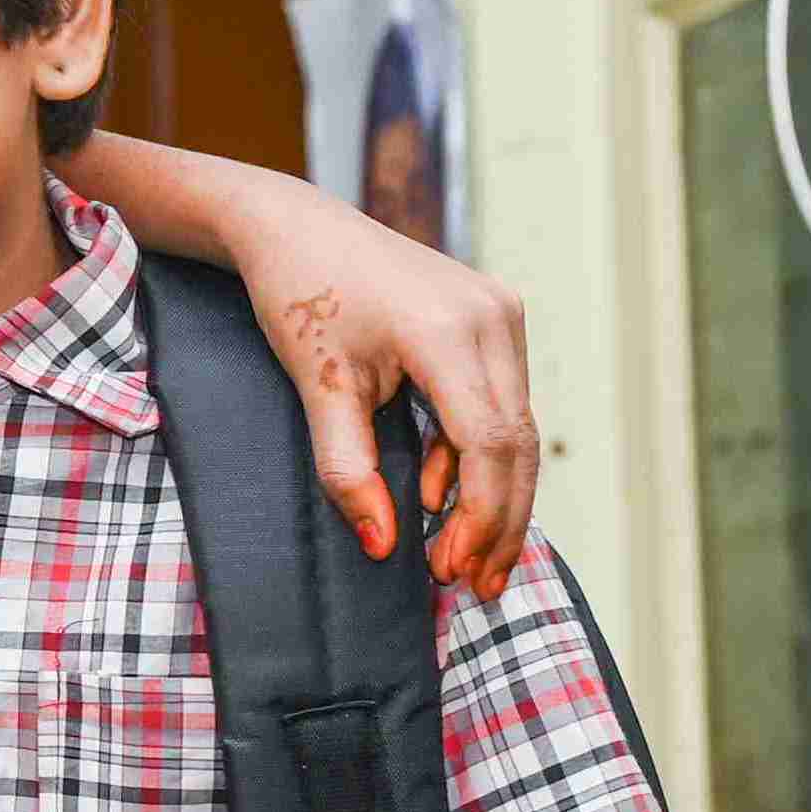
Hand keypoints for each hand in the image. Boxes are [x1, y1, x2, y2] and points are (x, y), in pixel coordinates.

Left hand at [233, 205, 536, 599]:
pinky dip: (475, 453)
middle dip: (498, 519)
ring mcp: (500, 313)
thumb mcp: (317, 387)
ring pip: (515, 425)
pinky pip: (499, 400)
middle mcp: (492, 318)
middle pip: (516, 442)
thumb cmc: (298, 298)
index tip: (454, 569)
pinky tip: (441, 497)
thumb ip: (347, 467)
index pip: (489, 444)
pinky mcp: (494, 316)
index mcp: (448, 332)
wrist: (294, 228)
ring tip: (463, 555)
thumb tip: (384, 545)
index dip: (479, 515)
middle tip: (476, 583)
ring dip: (491, 493)